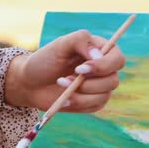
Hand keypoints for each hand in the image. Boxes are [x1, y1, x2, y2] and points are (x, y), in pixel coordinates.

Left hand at [5, 30, 125, 112]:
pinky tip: (64, 99)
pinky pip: (95, 106)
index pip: (117, 59)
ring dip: (80, 93)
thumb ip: (80, 41)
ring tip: (61, 84)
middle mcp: (104, 69)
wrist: (30, 83)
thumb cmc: (45, 59)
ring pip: (104, 95)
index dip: (103, 66)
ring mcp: (100, 87)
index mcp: (101, 51)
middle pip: (113, 80)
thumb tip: (98, 56)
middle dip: (88, 83)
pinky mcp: (93, 102)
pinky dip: (78, 103)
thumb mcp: (60, 44)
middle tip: (64, 78)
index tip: (81, 69)